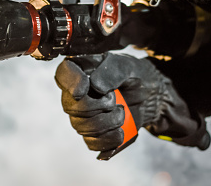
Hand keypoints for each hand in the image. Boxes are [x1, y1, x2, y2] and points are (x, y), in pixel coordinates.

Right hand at [54, 53, 209, 152]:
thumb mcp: (126, 67)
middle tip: (116, 101)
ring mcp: (81, 116)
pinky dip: (109, 140)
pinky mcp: (91, 133)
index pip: (64, 74)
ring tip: (122, 113)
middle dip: (97, 107)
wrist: (146, 95)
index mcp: (80, 70)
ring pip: (82, 127)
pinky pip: (92, 143)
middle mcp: (74, 94)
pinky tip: (120, 132)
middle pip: (72, 107)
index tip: (84, 90)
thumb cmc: (131, 75)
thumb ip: (111, 72)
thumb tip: (95, 87)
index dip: (71, 83)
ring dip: (107, 123)